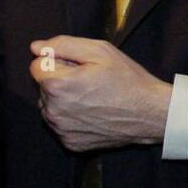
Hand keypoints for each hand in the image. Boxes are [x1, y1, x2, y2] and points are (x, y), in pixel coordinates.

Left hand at [29, 36, 171, 152]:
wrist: (151, 113)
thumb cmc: (128, 80)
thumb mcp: (100, 51)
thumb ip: (64, 45)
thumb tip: (36, 47)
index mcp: (57, 85)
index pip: (37, 66)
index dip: (58, 61)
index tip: (79, 66)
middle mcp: (53, 111)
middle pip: (44, 87)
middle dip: (61, 80)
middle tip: (91, 81)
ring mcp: (61, 130)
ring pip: (50, 107)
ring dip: (64, 100)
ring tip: (93, 98)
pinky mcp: (71, 143)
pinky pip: (62, 125)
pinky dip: (72, 118)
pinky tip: (94, 113)